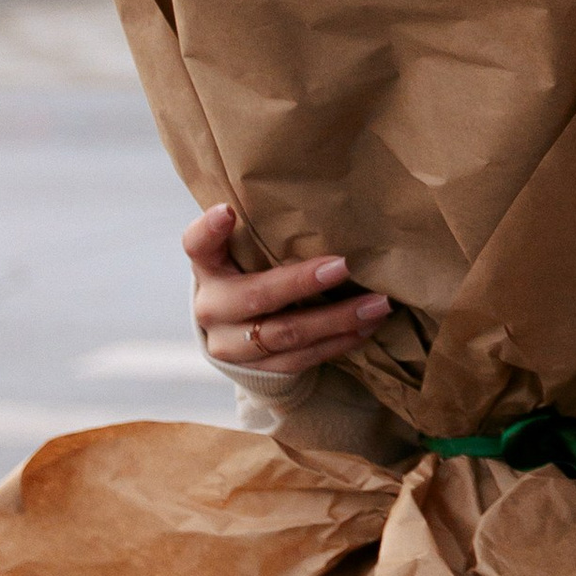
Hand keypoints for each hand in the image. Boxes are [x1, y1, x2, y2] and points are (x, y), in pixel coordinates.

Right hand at [185, 201, 389, 374]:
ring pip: (286, 334)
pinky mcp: (257, 371)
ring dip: (337, 319)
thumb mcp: (248, 252)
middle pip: (256, 296)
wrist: (237, 334)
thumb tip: (325, 204)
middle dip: (303, 282)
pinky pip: (302, 359)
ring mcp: (231, 345)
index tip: (227, 212)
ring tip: (377, 304)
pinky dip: (338, 342)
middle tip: (345, 266)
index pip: (198, 244)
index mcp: (208, 267)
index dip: (209, 230)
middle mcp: (212, 308)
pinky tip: (366, 327)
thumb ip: (267, 233)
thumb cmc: (252, 276)